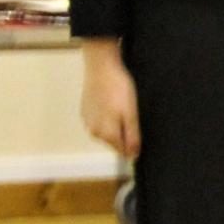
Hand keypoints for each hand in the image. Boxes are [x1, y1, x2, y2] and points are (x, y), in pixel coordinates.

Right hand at [79, 40, 140, 157]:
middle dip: (124, 132)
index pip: (122, 151)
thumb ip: (132, 136)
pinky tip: (111, 102)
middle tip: (130, 113)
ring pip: (107, 131)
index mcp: (106, 134)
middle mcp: (94, 132)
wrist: (101, 68)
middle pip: (114, 141)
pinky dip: (107, 114)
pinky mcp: (85, 111)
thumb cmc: (118, 89)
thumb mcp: (131, 114)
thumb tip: (133, 155)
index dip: (134, 145)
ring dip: (116, 123)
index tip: (138, 132)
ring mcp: (87, 121)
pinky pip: (100, 120)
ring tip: (121, 105)